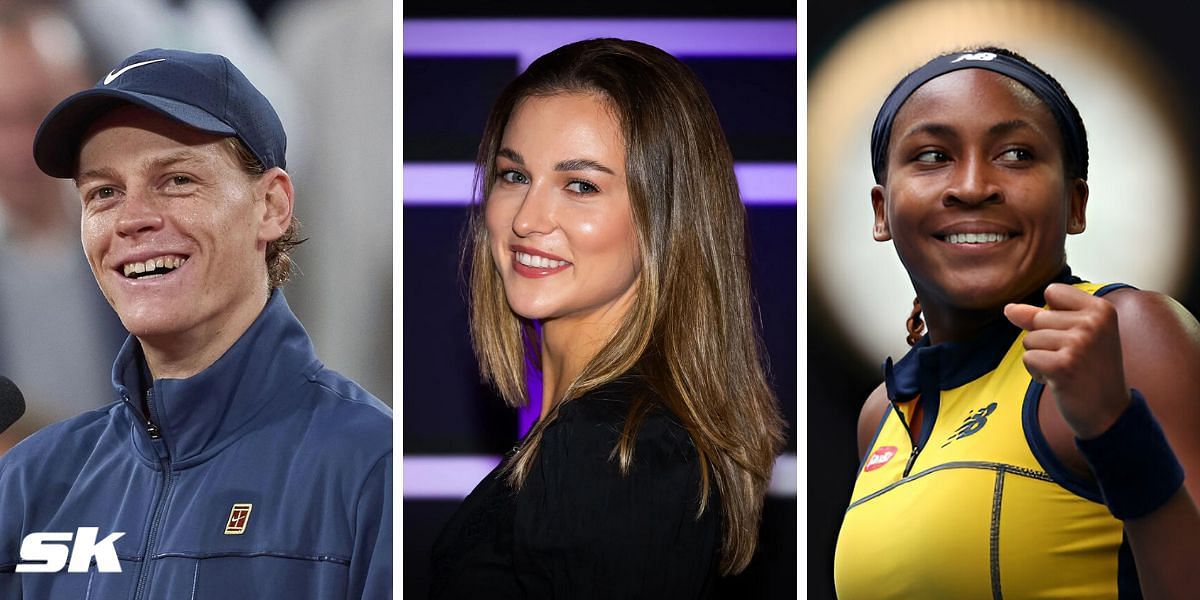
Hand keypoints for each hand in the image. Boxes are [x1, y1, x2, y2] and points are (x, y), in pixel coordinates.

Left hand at [1004, 283, 1130, 438]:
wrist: (1108, 412)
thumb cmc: (1091, 371)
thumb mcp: (1075, 336)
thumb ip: (1040, 316)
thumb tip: (1009, 308)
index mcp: (1101, 309)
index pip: (1052, 292)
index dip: (1053, 315)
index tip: (1076, 335)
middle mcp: (1093, 323)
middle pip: (1038, 317)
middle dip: (1045, 340)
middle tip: (1073, 359)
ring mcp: (1079, 344)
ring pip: (1030, 339)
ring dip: (1041, 358)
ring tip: (1067, 369)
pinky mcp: (1062, 365)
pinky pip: (1028, 359)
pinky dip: (1037, 372)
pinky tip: (1059, 381)